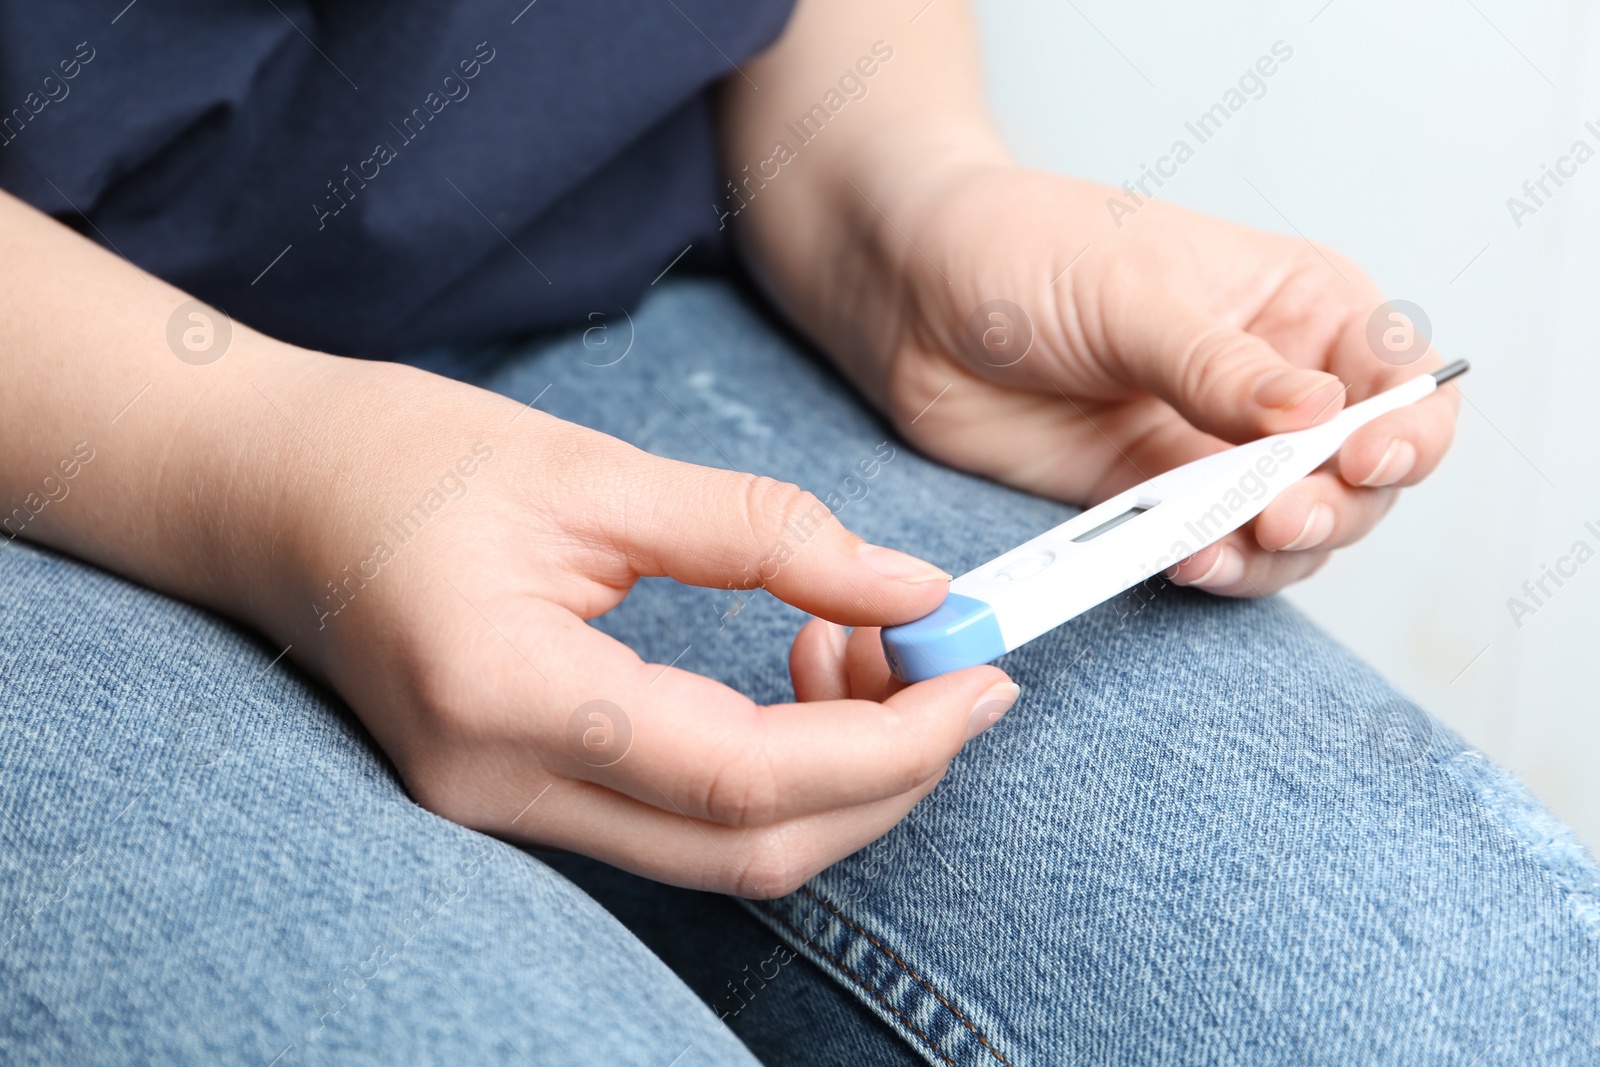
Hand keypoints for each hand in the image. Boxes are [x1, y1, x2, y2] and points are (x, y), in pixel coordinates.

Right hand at [244, 355, 1016, 896]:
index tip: (979, 680)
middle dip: (889, 775)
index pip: (743, 778)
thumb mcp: (594, 470)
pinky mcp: (517, 802)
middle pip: (751, 849)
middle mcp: (498, 789)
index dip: (888, 745)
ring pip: (724, 852)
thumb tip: (909, 585)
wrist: (269, 497)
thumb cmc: (406, 461)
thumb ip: (764, 531)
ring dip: (836, 773)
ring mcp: (498, 814)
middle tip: (961, 673)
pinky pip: (680, 822)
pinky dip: (771, 769)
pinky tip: (798, 675)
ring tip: (872, 649)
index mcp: (509, 696)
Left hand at [851, 165, 1459, 595]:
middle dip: (1336, 504)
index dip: (1406, 427)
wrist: (909, 294)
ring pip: (1292, 529)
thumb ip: (1220, 367)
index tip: (1363, 456)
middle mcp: (1268, 384)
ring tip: (1225, 543)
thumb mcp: (1130, 292)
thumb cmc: (1020, 249)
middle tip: (1281, 514)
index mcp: (1294, 305)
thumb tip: (1320, 415)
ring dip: (1275, 551)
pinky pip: (1211, 551)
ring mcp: (1210, 449)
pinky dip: (1214, 567)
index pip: (1398, 376)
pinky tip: (1186, 560)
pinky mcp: (1148, 500)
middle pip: (1358, 474)